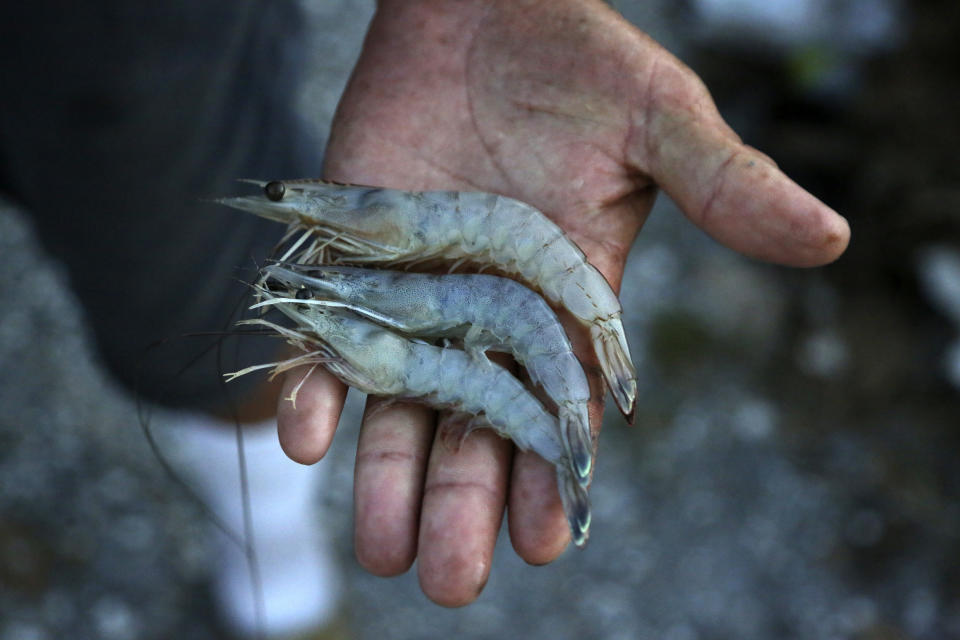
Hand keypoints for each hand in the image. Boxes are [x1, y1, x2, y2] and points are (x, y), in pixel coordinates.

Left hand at [273, 0, 848, 605]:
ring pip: (399, 406)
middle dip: (463, 504)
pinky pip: (328, 339)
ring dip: (388, 477)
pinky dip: (314, 385)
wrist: (479, 11)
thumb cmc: (578, 65)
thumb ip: (725, 187)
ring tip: (386, 546)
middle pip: (474, 430)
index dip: (551, 477)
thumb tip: (829, 237)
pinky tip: (307, 433)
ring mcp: (416, 296)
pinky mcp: (353, 263)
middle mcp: (488, 318)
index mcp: (566, 307)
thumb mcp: (658, 124)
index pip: (560, 410)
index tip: (540, 541)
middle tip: (450, 578)